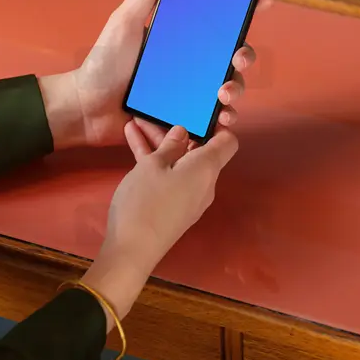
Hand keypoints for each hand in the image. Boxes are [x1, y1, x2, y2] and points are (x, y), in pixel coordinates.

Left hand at [39, 0, 272, 149]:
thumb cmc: (103, 63)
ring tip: (224, 93)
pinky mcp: (186, 118)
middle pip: (233, 56)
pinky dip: (225, 119)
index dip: (245, 9)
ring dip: (237, 89)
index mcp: (181, 39)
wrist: (87, 107)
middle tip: (238, 56)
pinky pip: (214, 119)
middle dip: (245, 54)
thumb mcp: (124, 21)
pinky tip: (223, 117)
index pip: (219, 21)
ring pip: (229, 87)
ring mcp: (190, 92)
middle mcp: (191, 64)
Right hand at [79, 122, 238, 327]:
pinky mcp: (173, 205)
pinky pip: (169, 175)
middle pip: (199, 149)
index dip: (217, 124)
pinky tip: (133, 138)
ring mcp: (189, 195)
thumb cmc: (145, 202)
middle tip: (161, 109)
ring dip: (161, 142)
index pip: (227, 141)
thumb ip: (170, 146)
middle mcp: (204, 182)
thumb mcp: (152, 166)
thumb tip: (183, 133)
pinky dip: (155, 159)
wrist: (132, 250)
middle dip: (179, 128)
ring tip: (138, 120)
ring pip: (179, 160)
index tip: (198, 109)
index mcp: (207, 168)